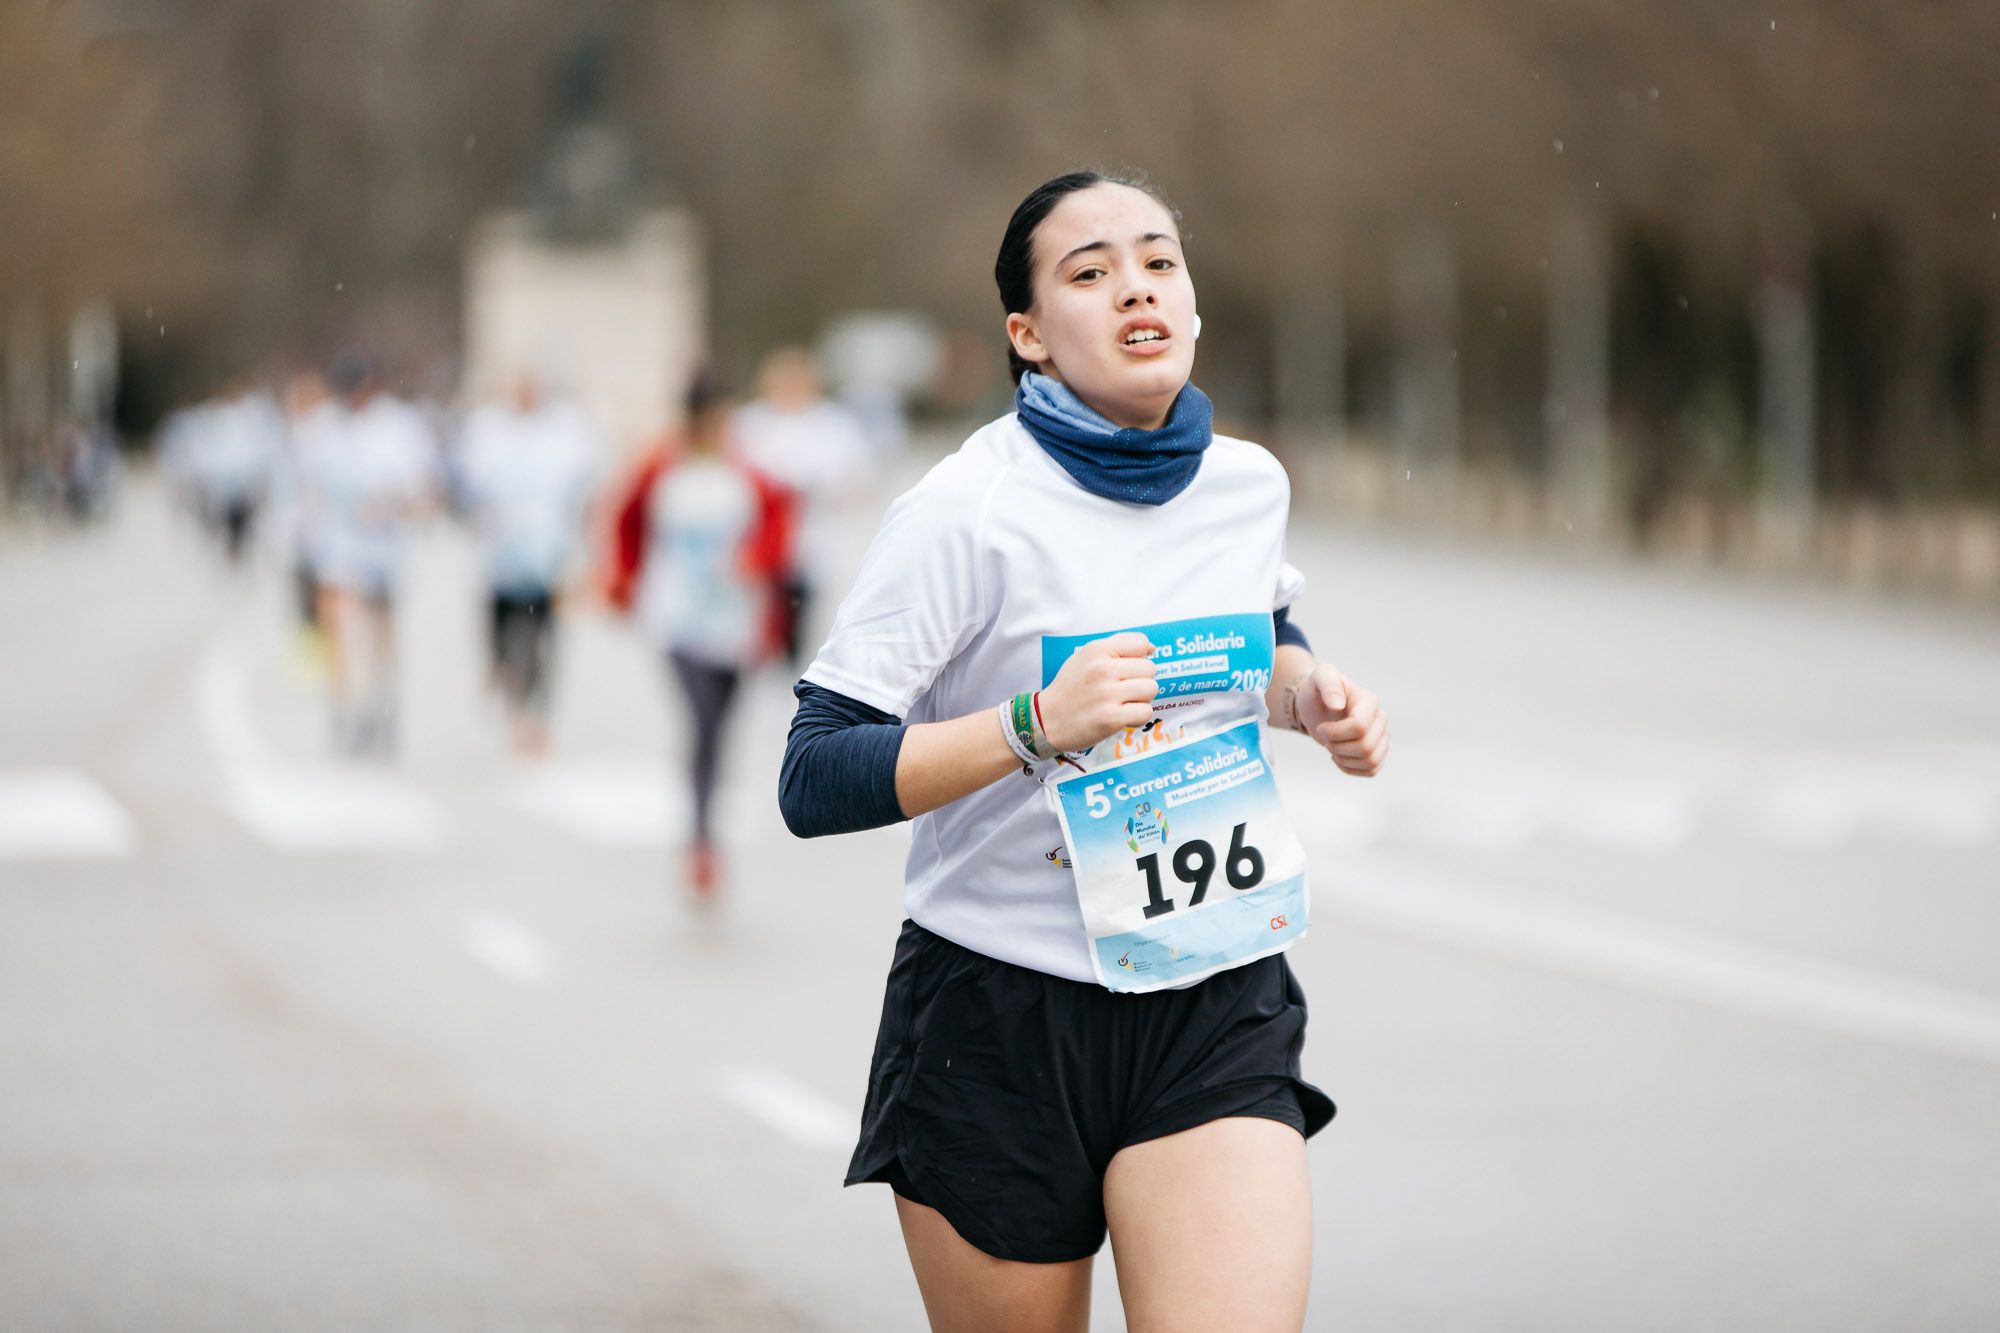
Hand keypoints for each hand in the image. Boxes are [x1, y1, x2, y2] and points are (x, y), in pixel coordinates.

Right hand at [1036, 631, 1158, 751]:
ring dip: (1141, 699)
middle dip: (1140, 681)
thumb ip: (1117, 647)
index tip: (1125, 670)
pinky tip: (1122, 717)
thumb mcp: (1085, 657)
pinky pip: (1145, 712)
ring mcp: (1107, 694)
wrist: (1046, 720)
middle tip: (1121, 691)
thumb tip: (1152, 649)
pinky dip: (1137, 717)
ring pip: (1151, 689)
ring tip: (1122, 703)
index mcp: (1097, 650)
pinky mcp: (1111, 718)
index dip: (1138, 658)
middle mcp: (1102, 669)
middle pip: (1150, 669)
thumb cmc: (1070, 688)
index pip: (1141, 643)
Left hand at [1293, 664, 1388, 776]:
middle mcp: (1381, 718)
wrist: (1317, 706)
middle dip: (1338, 747)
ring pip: (1371, 761)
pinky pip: (1372, 770)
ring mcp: (1382, 736)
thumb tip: (1338, 705)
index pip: (1359, 727)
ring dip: (1344, 759)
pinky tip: (1339, 757)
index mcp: (1369, 700)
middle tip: (1326, 738)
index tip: (1321, 727)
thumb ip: (1328, 683)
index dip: (1336, 733)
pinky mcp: (1378, 751)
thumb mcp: (1318, 678)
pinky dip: (1351, 769)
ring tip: (1332, 747)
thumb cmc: (1317, 691)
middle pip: (1366, 747)